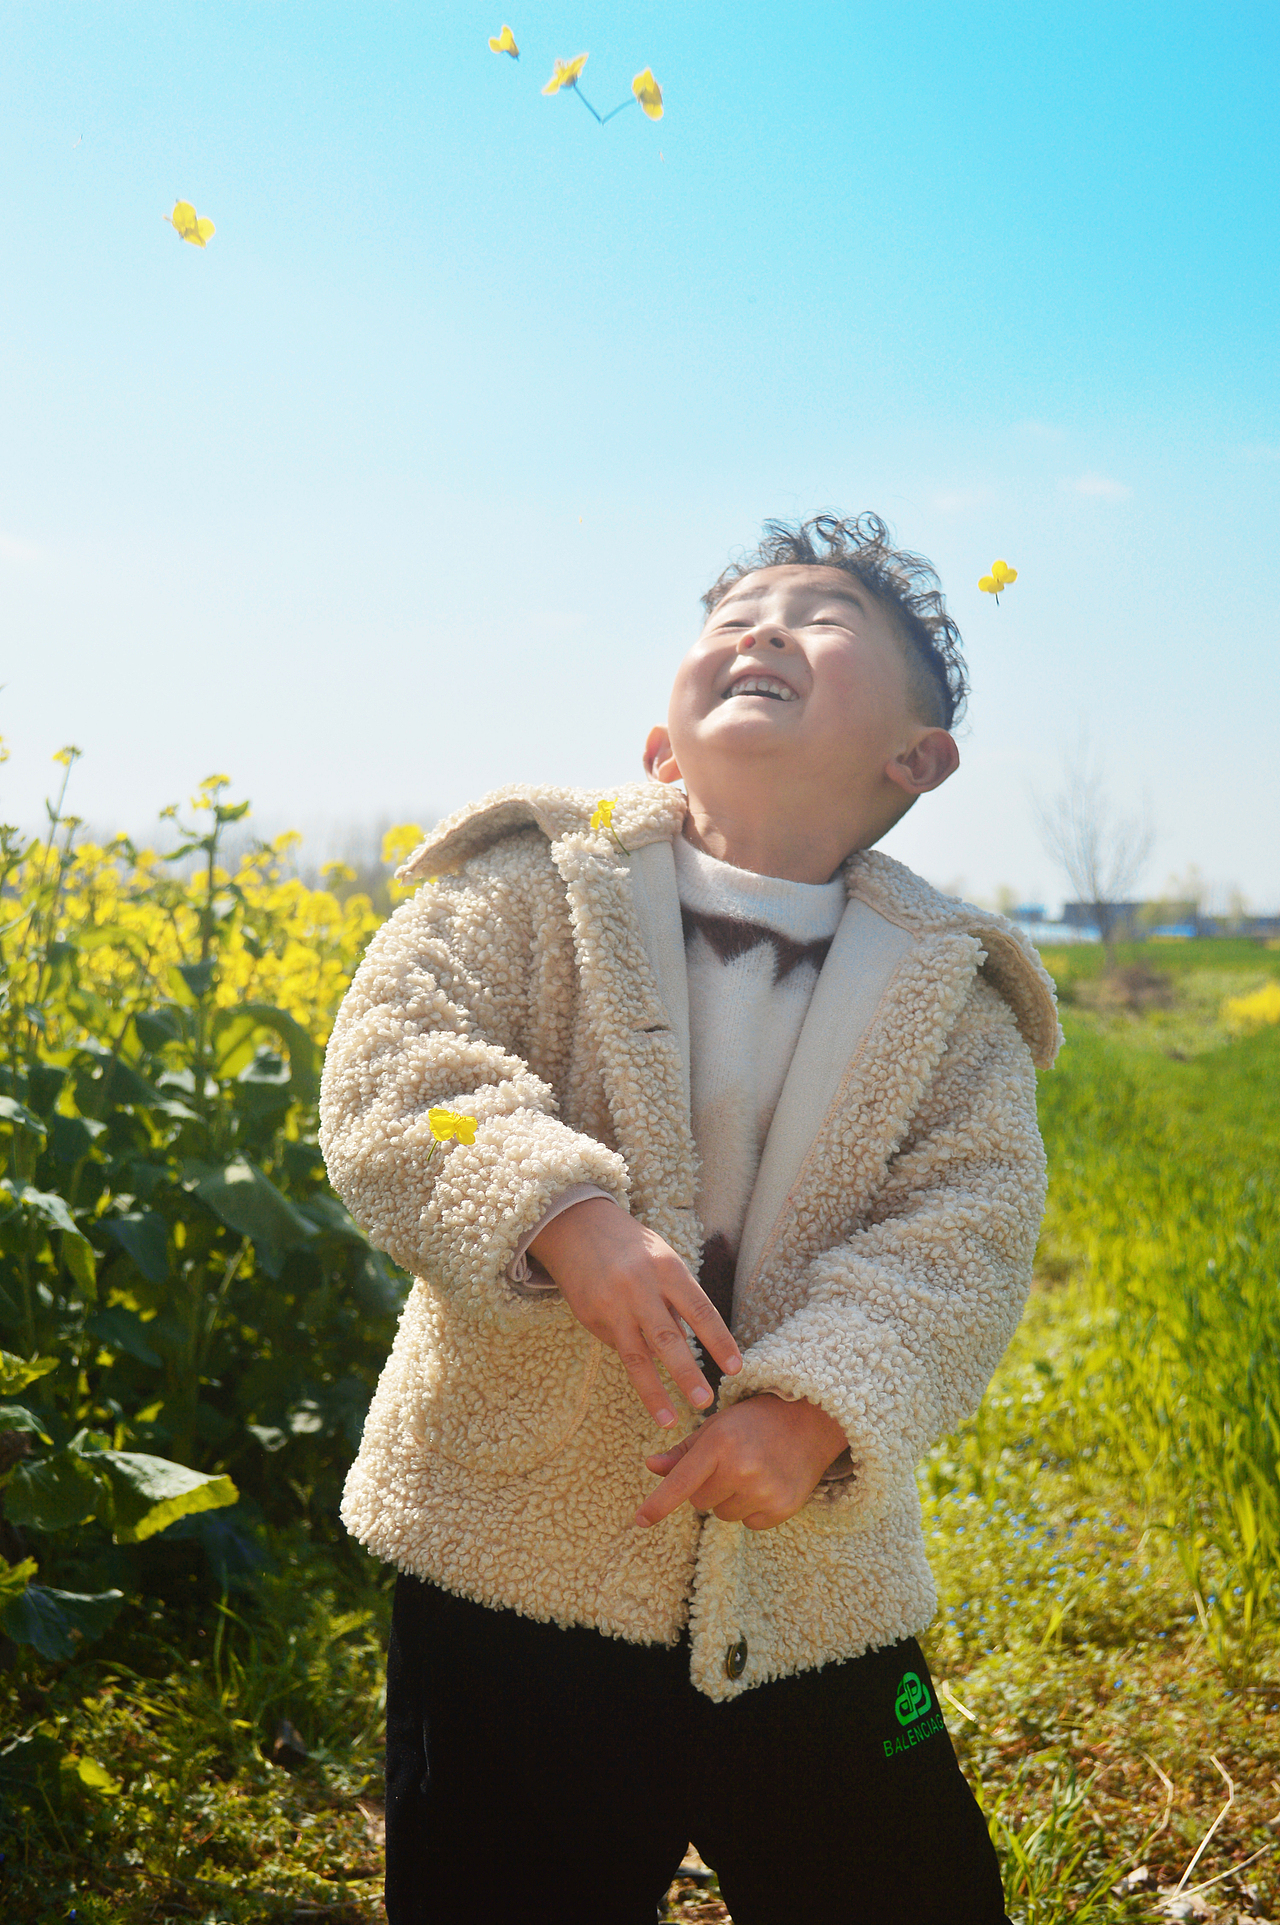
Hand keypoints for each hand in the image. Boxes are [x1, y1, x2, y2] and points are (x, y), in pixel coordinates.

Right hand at [529, 1198, 740, 1428]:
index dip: (720, 1342)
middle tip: (705, 1402)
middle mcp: (639, 1287)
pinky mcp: (590, 1315)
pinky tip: (638, 1364)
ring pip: (636, 1356)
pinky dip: (632, 1357)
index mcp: (668, 1269)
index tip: (736, 1369)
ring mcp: (612, 1303)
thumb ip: (677, 1301)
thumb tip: (689, 1347)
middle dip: (687, 1374)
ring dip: (654, 1392)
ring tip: (669, 1420)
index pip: (701, 1311)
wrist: (578, 1227)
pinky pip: (617, 1346)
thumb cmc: (634, 1249)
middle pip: (668, 1338)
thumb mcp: (664, 1262)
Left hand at [633, 1394, 847, 1531]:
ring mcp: (764, 1491)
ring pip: (723, 1515)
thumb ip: (682, 1452)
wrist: (808, 1421)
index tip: (640, 1520)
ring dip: (730, 1499)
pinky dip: (753, 1509)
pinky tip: (766, 1483)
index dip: (658, 1504)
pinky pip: (749, 1523)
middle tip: (730, 1463)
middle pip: (699, 1502)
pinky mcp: (782, 1508)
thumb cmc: (754, 1422)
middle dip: (707, 1487)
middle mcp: (741, 1469)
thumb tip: (651, 1466)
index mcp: (720, 1444)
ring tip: (751, 1471)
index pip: (681, 1482)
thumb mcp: (715, 1427)